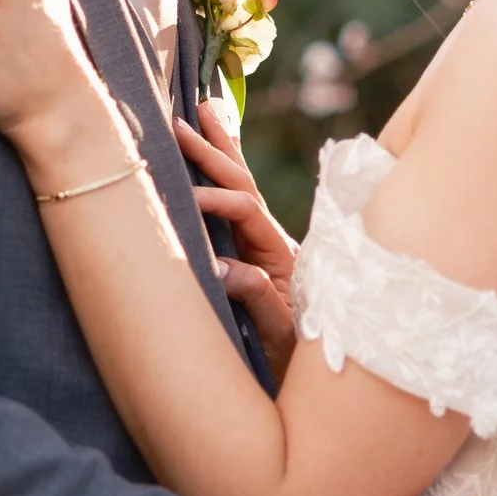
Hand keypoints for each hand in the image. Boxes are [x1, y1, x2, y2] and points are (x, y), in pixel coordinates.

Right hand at [180, 100, 297, 376]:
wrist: (316, 386)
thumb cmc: (298, 366)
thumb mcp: (278, 337)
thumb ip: (255, 300)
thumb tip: (220, 268)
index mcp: (282, 257)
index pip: (245, 212)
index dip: (214, 201)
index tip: (183, 200)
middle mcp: (276, 242)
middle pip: (243, 185)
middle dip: (212, 153)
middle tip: (179, 123)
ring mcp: (268, 244)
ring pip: (242, 185)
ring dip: (220, 148)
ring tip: (201, 110)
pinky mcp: (257, 251)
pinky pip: (240, 200)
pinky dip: (228, 168)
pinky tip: (219, 141)